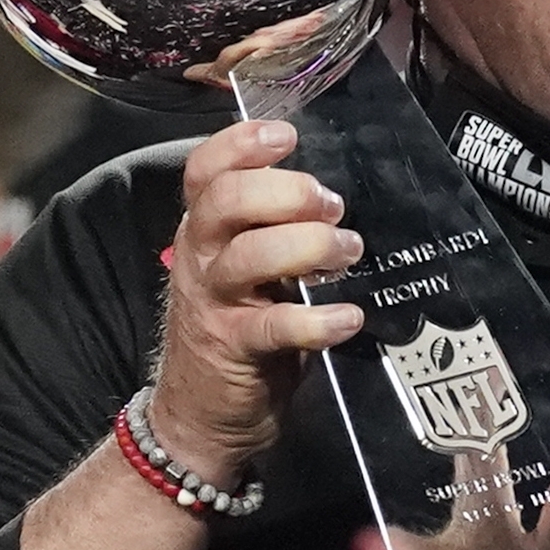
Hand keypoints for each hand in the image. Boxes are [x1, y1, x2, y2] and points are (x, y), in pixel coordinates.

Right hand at [150, 120, 363, 484]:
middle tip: (332, 207)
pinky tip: (348, 318)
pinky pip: (276, 325)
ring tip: (347, 253)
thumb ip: (277, 229)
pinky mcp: (235, 345)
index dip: (241, 145)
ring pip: (251, 255)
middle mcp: (201, 255)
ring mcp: (214, 300)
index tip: (287, 135)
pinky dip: (319, 319)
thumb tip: (336, 194)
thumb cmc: (239, 325)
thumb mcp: (249, 268)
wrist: (201, 414)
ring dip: (311, 246)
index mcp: (205, 228)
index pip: (206, 170)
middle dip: (288, 193)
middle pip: (228, 201)